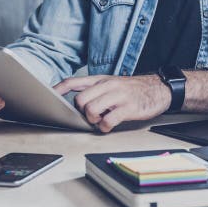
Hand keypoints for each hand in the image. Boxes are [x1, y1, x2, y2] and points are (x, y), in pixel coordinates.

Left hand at [54, 74, 171, 132]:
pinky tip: (109, 126)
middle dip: (80, 112)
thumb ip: (96, 90)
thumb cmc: (133, 89)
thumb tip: (76, 102)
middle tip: (90, 116)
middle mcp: (108, 85)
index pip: (74, 82)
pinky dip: (105, 127)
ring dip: (92, 120)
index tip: (49, 96)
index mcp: (102, 79)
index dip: (59, 89)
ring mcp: (118, 96)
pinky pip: (108, 121)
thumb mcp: (113, 84)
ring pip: (91, 110)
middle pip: (80, 100)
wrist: (159, 89)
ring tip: (100, 121)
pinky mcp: (128, 108)